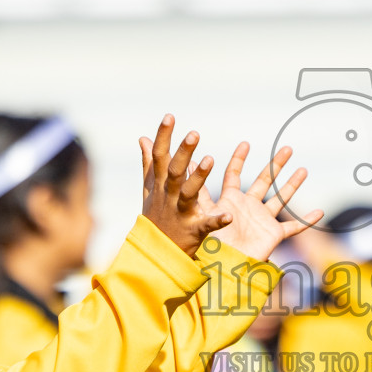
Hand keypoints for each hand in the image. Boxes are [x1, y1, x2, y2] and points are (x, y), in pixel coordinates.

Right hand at [138, 115, 229, 256]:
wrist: (156, 255)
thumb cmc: (155, 218)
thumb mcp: (149, 190)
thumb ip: (149, 163)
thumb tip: (143, 138)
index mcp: (160, 185)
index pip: (160, 157)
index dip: (164, 136)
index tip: (170, 116)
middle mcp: (168, 196)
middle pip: (174, 171)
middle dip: (183, 152)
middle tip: (194, 133)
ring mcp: (180, 213)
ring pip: (188, 193)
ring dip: (198, 177)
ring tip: (210, 160)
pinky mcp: (193, 231)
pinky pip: (206, 225)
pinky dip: (217, 221)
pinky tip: (228, 215)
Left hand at [198, 142, 322, 260]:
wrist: (223, 268)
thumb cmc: (210, 243)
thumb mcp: (203, 213)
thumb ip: (200, 190)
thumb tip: (190, 164)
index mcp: (230, 200)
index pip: (233, 175)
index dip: (238, 159)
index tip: (245, 144)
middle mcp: (248, 207)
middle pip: (264, 181)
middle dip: (276, 165)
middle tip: (288, 149)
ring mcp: (262, 220)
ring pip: (281, 198)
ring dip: (292, 185)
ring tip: (304, 170)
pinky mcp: (273, 235)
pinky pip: (293, 226)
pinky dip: (306, 220)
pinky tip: (319, 212)